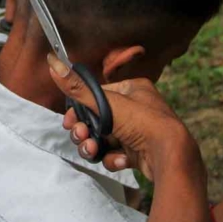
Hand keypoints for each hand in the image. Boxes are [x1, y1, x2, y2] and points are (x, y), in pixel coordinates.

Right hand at [47, 54, 203, 182]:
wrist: (170, 156)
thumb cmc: (142, 122)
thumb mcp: (105, 103)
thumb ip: (76, 87)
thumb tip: (52, 61)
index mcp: (131, 89)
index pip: (94, 96)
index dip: (78, 110)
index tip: (68, 121)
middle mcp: (135, 108)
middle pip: (95, 119)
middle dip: (84, 131)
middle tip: (82, 136)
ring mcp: (137, 131)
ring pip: (102, 139)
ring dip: (93, 146)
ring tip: (94, 151)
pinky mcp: (138, 152)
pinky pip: (114, 154)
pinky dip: (112, 158)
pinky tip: (120, 159)